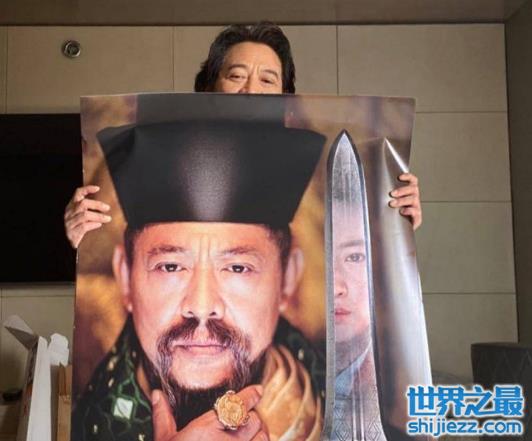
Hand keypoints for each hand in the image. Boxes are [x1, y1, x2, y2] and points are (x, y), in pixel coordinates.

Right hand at [64, 185, 111, 248]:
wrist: (66, 243)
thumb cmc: (76, 228)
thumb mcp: (81, 217)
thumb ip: (88, 210)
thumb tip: (104, 206)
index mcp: (71, 207)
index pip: (77, 194)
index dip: (87, 189)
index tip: (97, 188)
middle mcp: (69, 213)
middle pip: (83, 204)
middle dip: (97, 205)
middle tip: (107, 208)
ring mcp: (69, 223)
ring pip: (85, 215)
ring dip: (99, 216)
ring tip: (107, 219)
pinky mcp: (71, 233)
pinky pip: (84, 226)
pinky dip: (93, 224)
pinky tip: (99, 224)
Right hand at [152, 385, 267, 440]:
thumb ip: (163, 417)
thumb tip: (156, 394)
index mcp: (205, 430)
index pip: (235, 404)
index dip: (250, 395)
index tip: (257, 390)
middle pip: (252, 419)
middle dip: (252, 417)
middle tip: (247, 418)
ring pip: (262, 438)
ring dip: (260, 434)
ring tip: (252, 434)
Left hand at [389, 173, 421, 229]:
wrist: (398, 229)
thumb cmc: (393, 213)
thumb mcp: (389, 202)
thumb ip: (384, 194)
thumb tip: (370, 187)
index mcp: (409, 192)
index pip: (413, 181)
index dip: (408, 177)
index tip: (400, 177)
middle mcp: (414, 198)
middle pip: (413, 189)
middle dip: (402, 190)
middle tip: (392, 194)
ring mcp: (416, 207)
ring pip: (413, 199)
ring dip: (402, 200)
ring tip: (392, 203)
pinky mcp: (417, 218)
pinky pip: (416, 212)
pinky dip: (409, 210)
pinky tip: (402, 211)